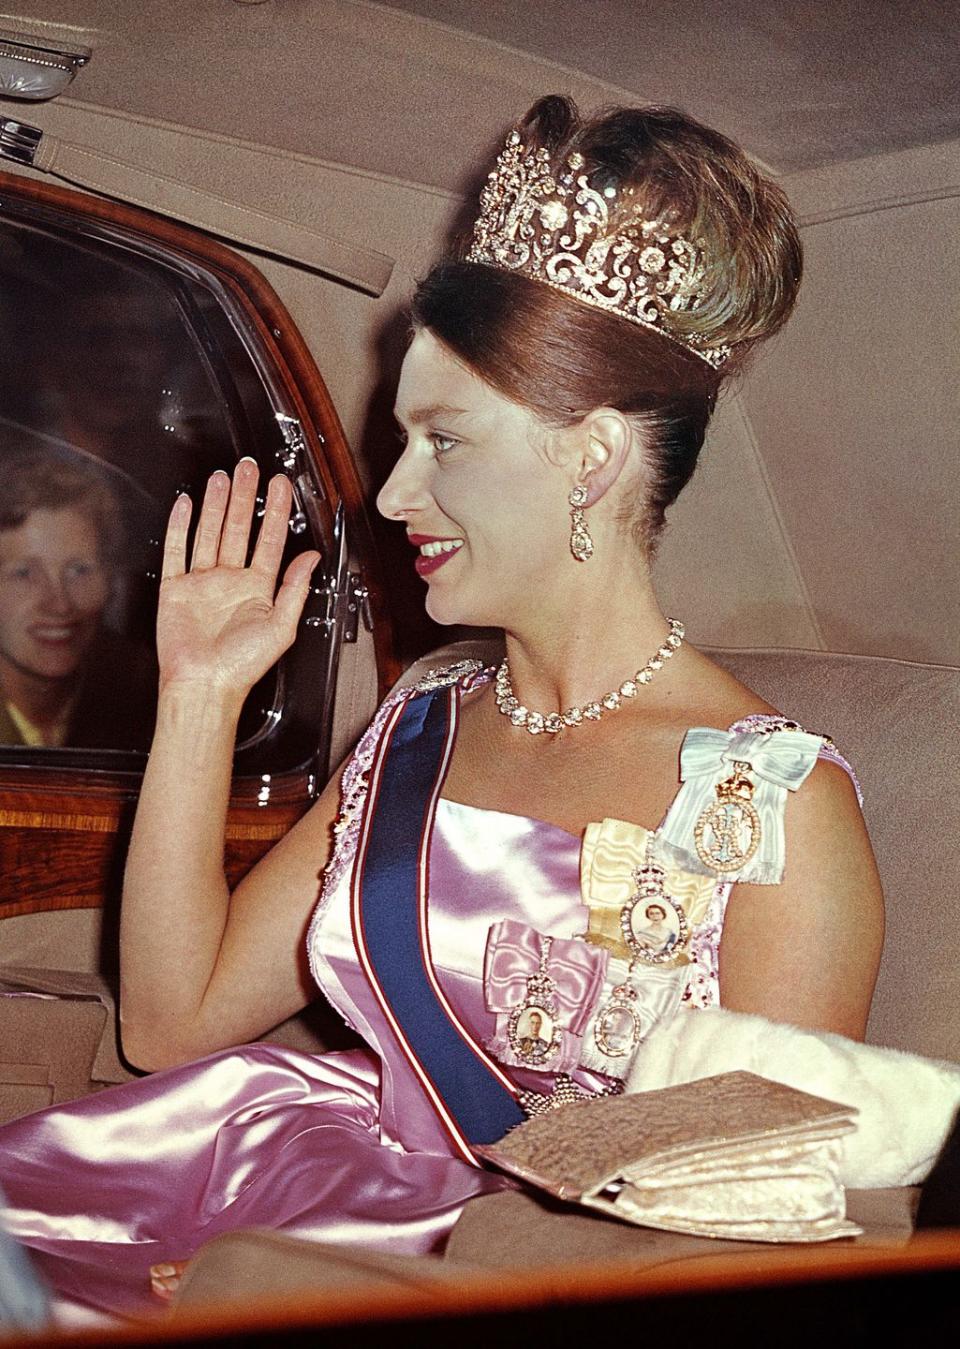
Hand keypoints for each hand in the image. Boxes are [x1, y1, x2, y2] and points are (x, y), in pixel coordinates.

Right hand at [157, 460, 318, 700]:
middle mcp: (231, 581)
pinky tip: (187, 505)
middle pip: (239, 528)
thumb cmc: (241, 666)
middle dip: (245, 497)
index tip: (281, 485)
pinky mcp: (176, 588)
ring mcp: (203, 582)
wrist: (203, 685)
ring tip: (223, 477)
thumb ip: (296, 588)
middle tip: (249, 468)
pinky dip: (181, 526)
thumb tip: (311, 557)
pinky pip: (178, 550)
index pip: (271, 540)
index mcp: (258, 589)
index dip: (277, 511)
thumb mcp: (282, 627)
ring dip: (216, 504)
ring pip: (210, 532)